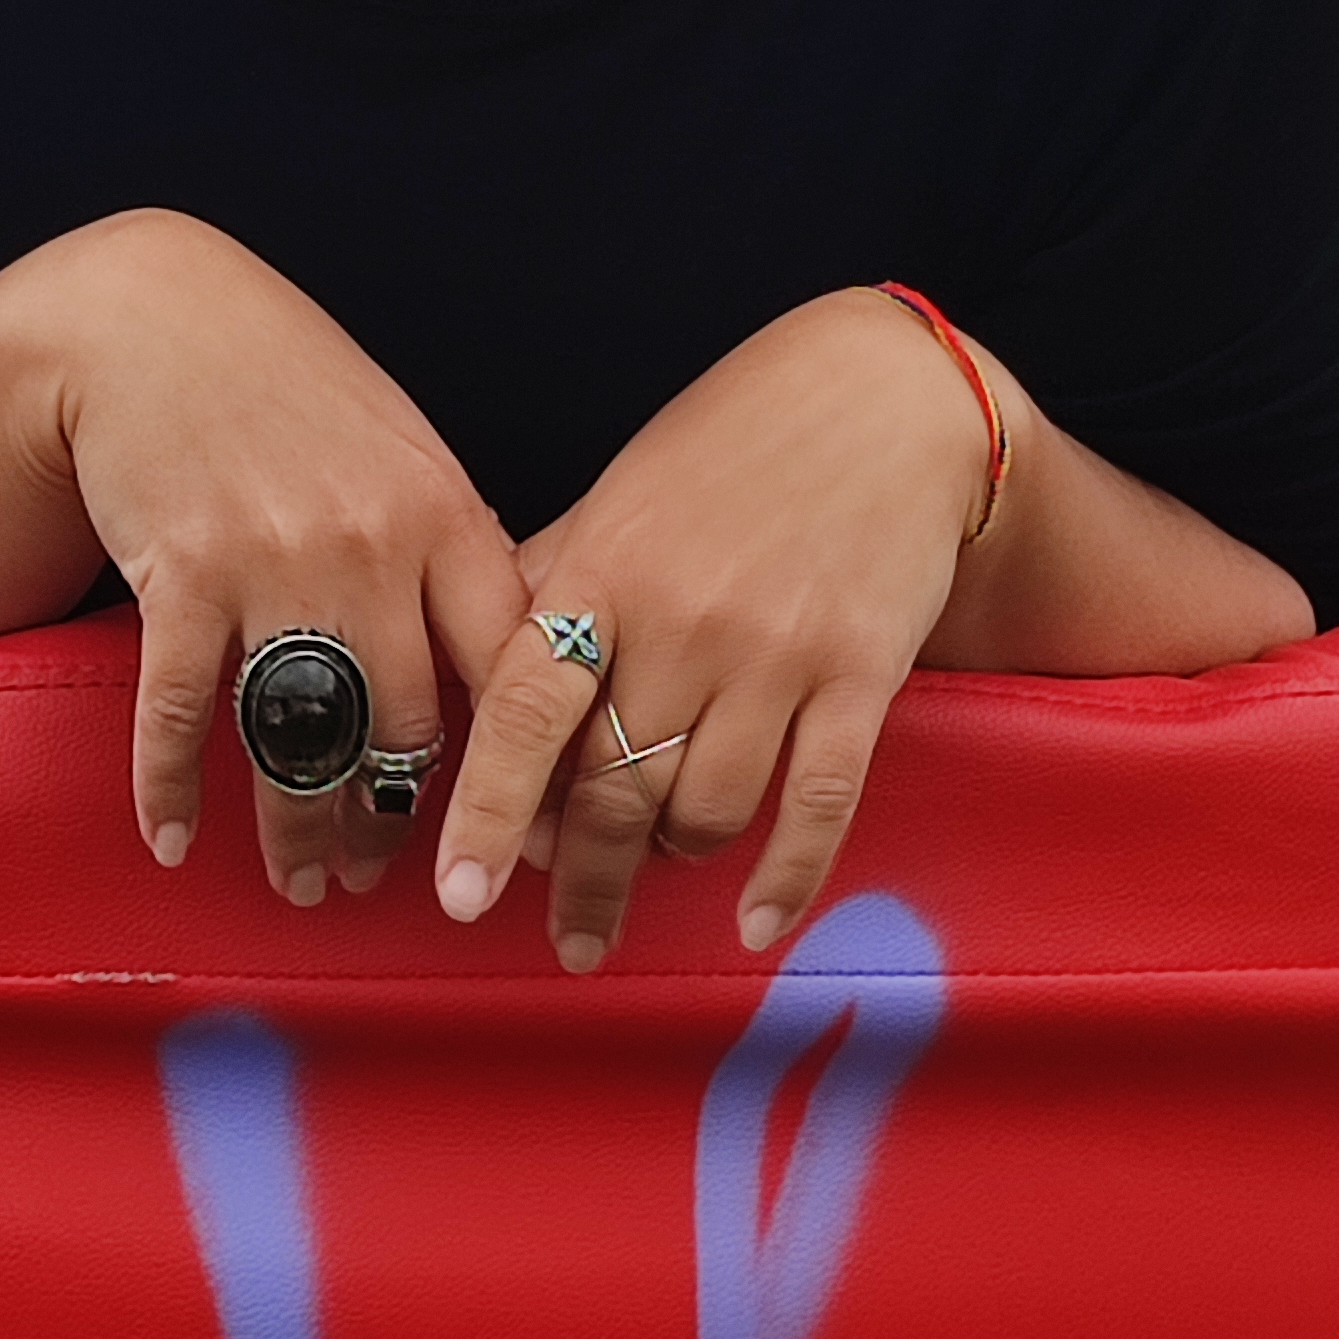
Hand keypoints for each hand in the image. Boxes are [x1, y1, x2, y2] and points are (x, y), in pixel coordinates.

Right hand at [15, 211, 529, 902]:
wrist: (154, 314)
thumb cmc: (289, 387)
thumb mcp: (399, 449)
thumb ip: (450, 552)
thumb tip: (506, 671)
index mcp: (445, 515)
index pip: (515, 668)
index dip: (526, 770)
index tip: (523, 840)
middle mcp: (374, 545)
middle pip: (409, 731)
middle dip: (396, 826)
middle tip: (380, 880)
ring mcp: (277, 561)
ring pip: (305, 741)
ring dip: (299, 834)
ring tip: (301, 882)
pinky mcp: (183, 574)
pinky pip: (184, 714)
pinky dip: (173, 790)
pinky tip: (172, 838)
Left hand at [431, 286, 996, 970]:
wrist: (882, 397)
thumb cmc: (728, 446)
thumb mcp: (617, 499)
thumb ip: (547, 589)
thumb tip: (474, 689)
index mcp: (602, 571)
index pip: (523, 709)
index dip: (484, 807)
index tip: (456, 892)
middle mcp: (681, 619)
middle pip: (611, 788)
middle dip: (581, 880)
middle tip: (569, 940)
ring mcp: (774, 652)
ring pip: (703, 810)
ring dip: (672, 859)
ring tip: (661, 862)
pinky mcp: (860, 676)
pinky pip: (815, 805)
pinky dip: (783, 877)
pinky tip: (754, 921)